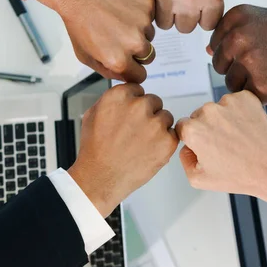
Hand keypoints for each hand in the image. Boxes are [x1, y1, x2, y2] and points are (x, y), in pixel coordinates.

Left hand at [26, 0, 155, 82]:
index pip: (140, 76)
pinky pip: (151, 15)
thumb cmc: (78, 23)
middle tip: (120, 36)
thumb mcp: (86, 56)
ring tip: (118, 19)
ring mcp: (143, 22)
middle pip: (148, 56)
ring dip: (139, 30)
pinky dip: (140, 13)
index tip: (127, 60)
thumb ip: (109, 71)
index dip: (133, 69)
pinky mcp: (147, 4)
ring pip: (150, 35)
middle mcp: (134, 43)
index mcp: (119, 60)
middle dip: (137, 50)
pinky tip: (123, 7)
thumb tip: (127, 77)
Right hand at [67, 84, 177, 216]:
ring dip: (158, 127)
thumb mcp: (93, 114)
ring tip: (142, 143)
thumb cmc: (95, 149)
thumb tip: (127, 93)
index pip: (138, 89)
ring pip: (165, 117)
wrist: (101, 178)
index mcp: (120, 96)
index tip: (130, 115)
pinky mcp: (167, 141)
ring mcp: (155, 123)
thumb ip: (112, 99)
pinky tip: (149, 150)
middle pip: (154, 101)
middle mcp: (139, 106)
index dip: (134, 103)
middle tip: (136, 132)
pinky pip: (173, 134)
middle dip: (147, 114)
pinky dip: (165, 142)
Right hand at [136, 0, 228, 32]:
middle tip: (184, 3)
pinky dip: (154, 4)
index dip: (204, 17)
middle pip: (186, 27)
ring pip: (166, 24)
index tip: (201, 11)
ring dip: (168, 14)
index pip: (209, 24)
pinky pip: (151, 9)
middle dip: (186, 17)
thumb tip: (211, 10)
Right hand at [175, 91, 266, 226]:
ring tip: (238, 138)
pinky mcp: (245, 97)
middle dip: (208, 127)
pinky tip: (247, 128)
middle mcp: (208, 112)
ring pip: (218, 108)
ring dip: (224, 119)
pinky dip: (240, 111)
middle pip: (200, 116)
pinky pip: (235, 102)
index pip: (183, 126)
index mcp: (193, 130)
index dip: (193, 138)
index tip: (207, 147)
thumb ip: (184, 159)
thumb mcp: (199, 179)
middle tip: (225, 145)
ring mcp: (228, 103)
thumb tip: (186, 145)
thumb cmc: (239, 176)